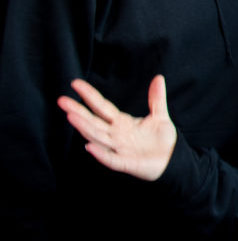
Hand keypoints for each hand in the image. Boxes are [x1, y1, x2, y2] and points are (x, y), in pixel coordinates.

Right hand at [58, 76, 176, 180]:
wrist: (172, 160)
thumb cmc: (162, 139)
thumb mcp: (159, 116)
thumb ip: (156, 98)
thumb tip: (158, 78)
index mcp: (121, 122)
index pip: (102, 107)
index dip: (90, 95)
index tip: (75, 83)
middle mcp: (116, 135)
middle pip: (93, 121)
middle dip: (78, 111)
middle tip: (62, 100)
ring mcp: (119, 149)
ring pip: (97, 137)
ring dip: (85, 128)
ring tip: (71, 117)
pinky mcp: (125, 163)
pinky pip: (110, 158)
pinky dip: (100, 153)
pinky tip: (89, 146)